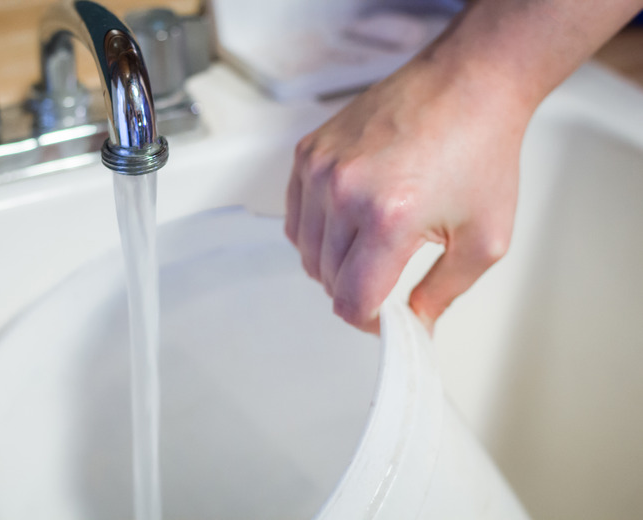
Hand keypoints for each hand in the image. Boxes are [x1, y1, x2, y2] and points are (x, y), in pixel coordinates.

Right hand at [285, 59, 529, 333]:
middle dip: (357, 291)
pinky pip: (295, 217)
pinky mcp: (309, 152)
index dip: (370, 323)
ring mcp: (320, 168)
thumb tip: (415, 325)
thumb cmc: (480, 151)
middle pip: (326, 279)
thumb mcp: (484, 239)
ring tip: (370, 249)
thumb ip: (444, 293)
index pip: (352, 300)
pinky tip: (346, 225)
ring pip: (306, 252)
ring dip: (334, 264)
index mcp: (388, 217)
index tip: (387, 319)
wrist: (466, 84)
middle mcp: (344, 191)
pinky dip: (315, 233)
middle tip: (387, 280)